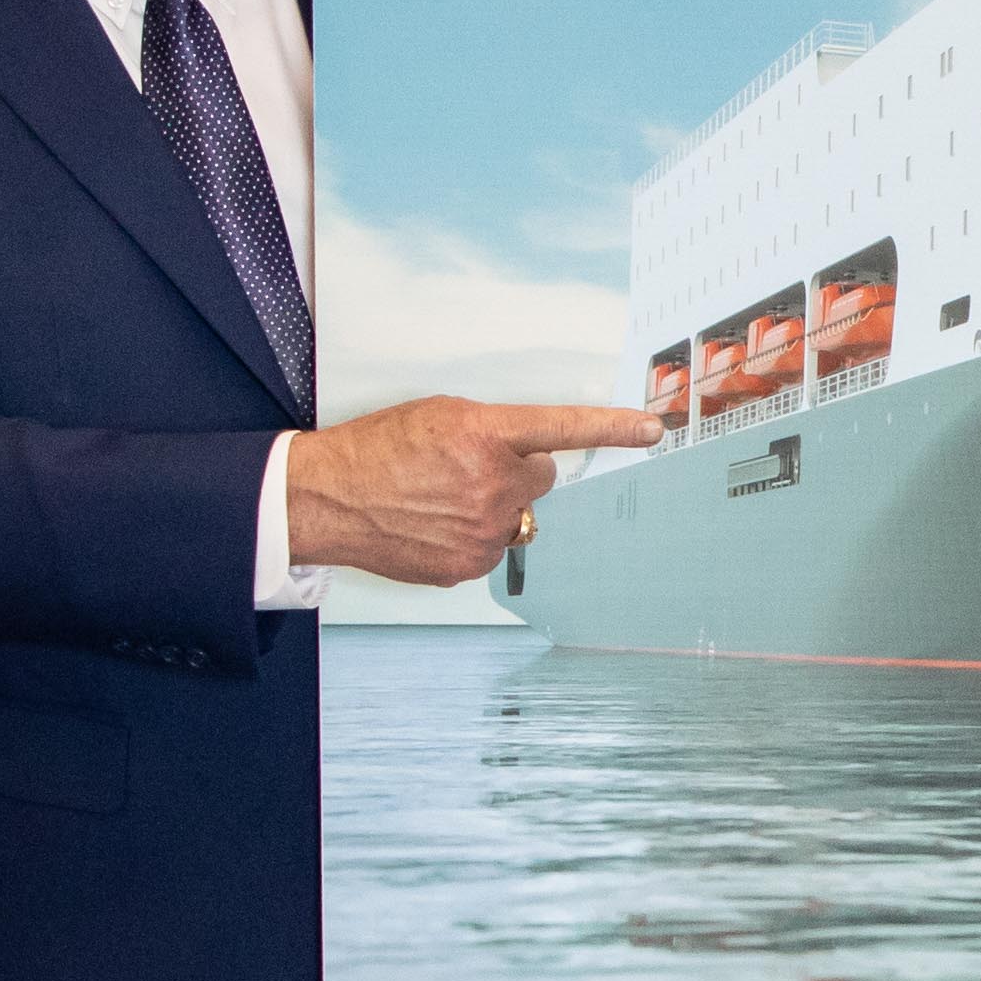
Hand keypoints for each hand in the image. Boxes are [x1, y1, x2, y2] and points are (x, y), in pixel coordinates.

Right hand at [282, 396, 661, 585]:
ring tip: (440, 497)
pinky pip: (493, 546)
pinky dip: (472, 535)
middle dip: (515, 469)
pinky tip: (435, 524)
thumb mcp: (439, 415)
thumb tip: (524, 453)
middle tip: (468, 465)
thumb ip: (491, 430)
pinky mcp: (468, 565)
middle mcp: (491, 484)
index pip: (563, 429)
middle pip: (539, 476)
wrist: (328, 498)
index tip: (653, 428)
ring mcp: (482, 530)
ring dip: (492, 504)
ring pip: (516, 513)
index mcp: (484, 435)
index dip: (614, 428)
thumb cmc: (377, 449)